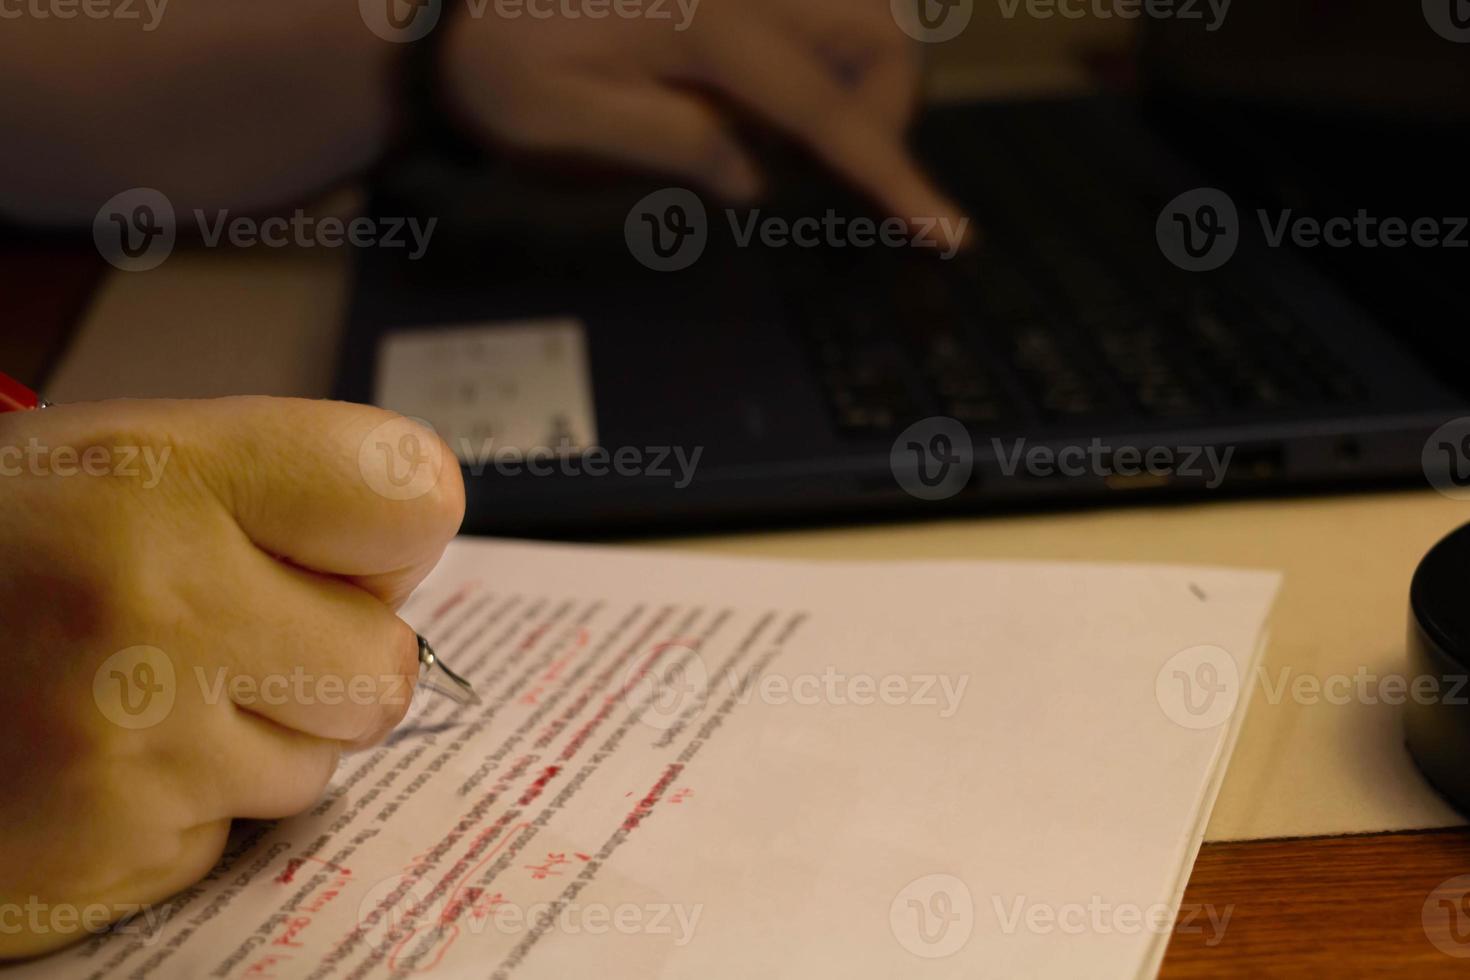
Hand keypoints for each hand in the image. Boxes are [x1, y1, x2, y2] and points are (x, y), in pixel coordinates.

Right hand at [0, 397, 463, 957]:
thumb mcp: (115, 463)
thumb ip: (273, 492)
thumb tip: (408, 552)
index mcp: (163, 470)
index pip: (412, 495)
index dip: (383, 535)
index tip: (335, 546)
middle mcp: (153, 597)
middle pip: (389, 661)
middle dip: (324, 660)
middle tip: (221, 635)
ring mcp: (133, 737)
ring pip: (323, 762)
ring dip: (255, 742)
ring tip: (134, 694)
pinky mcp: (109, 844)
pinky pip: (236, 833)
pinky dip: (185, 808)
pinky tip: (99, 761)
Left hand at [441, 0, 965, 245]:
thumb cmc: (490, 58)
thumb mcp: (562, 122)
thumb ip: (670, 144)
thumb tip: (759, 179)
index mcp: (702, 26)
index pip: (822, 108)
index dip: (889, 173)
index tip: (947, 231)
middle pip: (872, 27)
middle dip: (881, 105)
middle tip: (824, 165)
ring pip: (850, 7)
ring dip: (850, 75)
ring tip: (783, 134)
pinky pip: (807, 7)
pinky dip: (811, 53)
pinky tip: (754, 95)